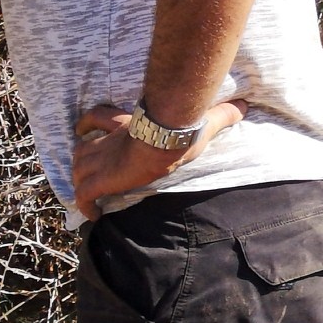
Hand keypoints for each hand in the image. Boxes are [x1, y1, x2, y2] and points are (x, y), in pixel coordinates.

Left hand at [70, 101, 240, 221]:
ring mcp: (102, 161)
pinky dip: (85, 205)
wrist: (164, 138)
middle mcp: (109, 143)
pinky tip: (94, 215)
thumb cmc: (179, 130)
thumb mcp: (202, 121)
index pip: (96, 118)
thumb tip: (244, 107)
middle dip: (83, 161)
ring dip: (81, 182)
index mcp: (126, 126)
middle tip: (89, 173)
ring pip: (78, 170)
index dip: (86, 124)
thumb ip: (220, 114)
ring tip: (91, 195)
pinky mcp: (102, 180)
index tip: (83, 130)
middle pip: (81, 150)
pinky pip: (84, 195)